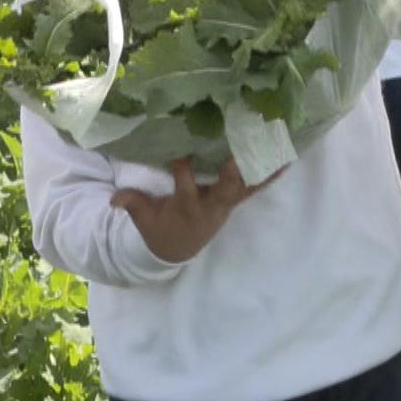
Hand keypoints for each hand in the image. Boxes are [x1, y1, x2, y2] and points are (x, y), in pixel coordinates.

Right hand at [111, 158, 271, 263]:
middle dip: (231, 174)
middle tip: (240, 155)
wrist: (176, 249)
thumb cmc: (158, 227)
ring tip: (280, 151)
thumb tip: (112, 199)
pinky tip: (287, 161)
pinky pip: (255, 189)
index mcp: (185, 206)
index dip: (183, 169)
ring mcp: (225, 204)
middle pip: (223, 189)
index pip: (184, 186)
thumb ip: (131, 204)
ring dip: (260, 171)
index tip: (181, 152)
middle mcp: (209, 205)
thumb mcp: (142, 218)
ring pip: (245, 187)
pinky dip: (270, 176)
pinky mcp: (234, 202)